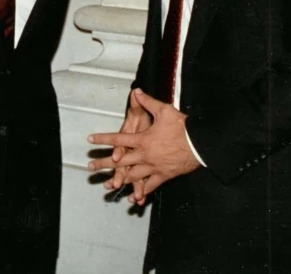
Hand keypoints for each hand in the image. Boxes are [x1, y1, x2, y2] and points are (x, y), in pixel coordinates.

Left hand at [88, 89, 199, 204]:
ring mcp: (153, 167)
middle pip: (120, 162)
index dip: (103, 139)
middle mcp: (144, 155)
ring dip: (118, 180)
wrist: (200, 144)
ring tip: (106, 184)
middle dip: (104, 163)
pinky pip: (149, 186)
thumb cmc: (182, 127)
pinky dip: (141, 192)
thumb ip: (148, 102)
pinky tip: (133, 198)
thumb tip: (136, 92)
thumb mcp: (164, 111)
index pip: (118, 139)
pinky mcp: (163, 176)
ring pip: (132, 176)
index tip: (90, 139)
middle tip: (91, 166)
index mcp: (142, 139)